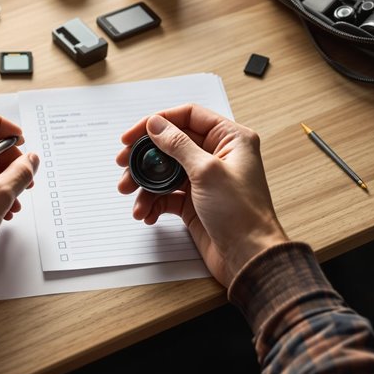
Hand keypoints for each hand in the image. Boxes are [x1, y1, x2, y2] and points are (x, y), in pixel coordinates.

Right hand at [116, 104, 287, 286]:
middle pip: (172, 144)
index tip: (134, 134)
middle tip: (124, 163)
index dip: (159, 121)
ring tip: (128, 191)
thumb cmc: (242, 214)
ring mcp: (205, 179)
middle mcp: (218, 155)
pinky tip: (145, 212)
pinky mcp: (195, 201)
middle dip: (145, 155)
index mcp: (230, 139)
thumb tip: (156, 124)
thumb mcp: (207, 171)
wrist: (249, 258)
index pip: (189, 116)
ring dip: (145, 182)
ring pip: (165, 171)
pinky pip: (167, 194)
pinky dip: (153, 201)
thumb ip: (178, 144)